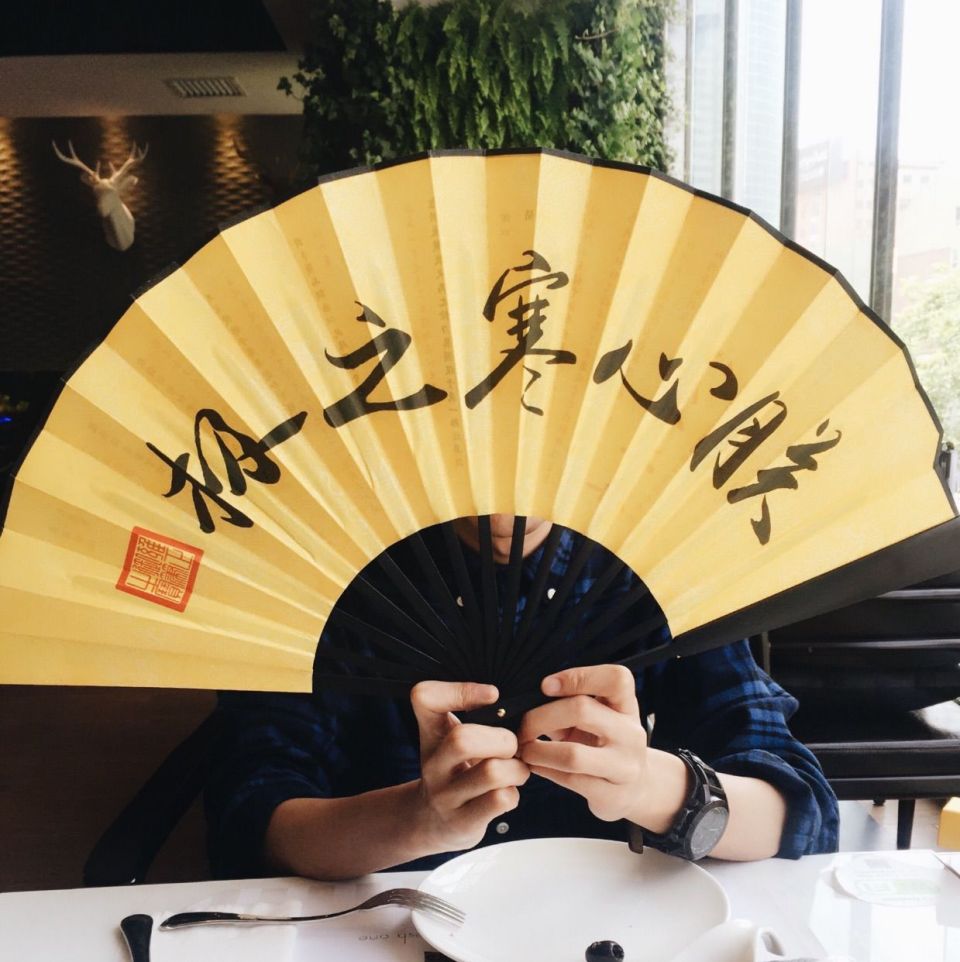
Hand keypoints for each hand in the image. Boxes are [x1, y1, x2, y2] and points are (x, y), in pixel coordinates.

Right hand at [410, 681, 530, 852]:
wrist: (432, 822)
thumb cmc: (455, 769)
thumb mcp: (450, 737)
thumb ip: (475, 716)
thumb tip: (519, 705)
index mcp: (431, 732)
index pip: (424, 697)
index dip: (461, 690)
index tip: (492, 695)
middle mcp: (432, 762)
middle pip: (463, 739)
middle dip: (503, 740)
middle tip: (512, 746)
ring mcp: (445, 795)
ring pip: (491, 772)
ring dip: (516, 769)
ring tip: (516, 770)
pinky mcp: (462, 822)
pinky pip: (500, 800)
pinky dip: (514, 794)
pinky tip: (508, 792)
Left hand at [517, 665, 655, 823]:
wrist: (635, 788)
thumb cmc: (602, 745)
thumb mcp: (594, 721)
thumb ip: (568, 707)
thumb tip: (527, 702)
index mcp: (626, 706)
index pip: (615, 679)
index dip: (578, 677)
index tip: (545, 686)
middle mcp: (631, 733)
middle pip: (582, 710)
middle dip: (540, 717)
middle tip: (522, 727)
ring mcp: (625, 766)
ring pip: (573, 753)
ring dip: (538, 750)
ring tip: (524, 749)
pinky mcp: (612, 795)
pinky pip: (570, 780)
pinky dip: (544, 770)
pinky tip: (534, 765)